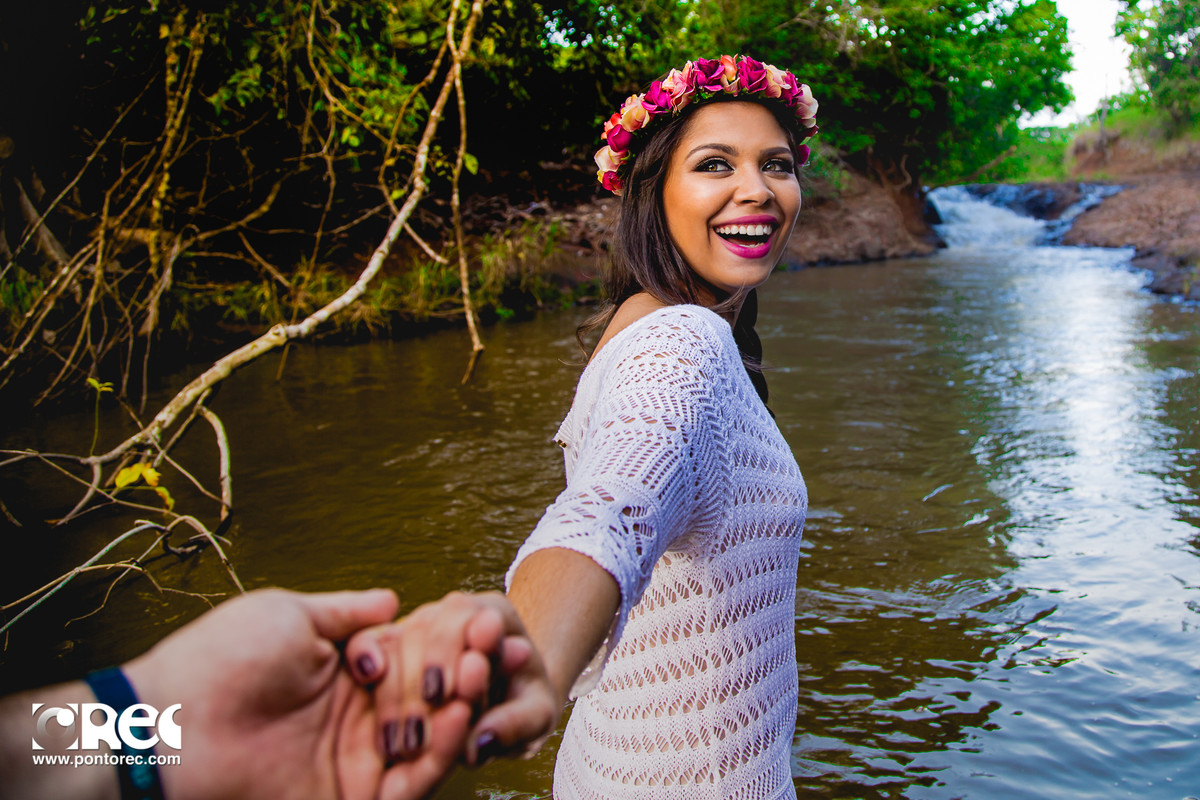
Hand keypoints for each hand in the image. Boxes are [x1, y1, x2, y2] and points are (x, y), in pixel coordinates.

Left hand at [123, 587, 468, 799]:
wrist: (170, 726)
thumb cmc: (220, 660)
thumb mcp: (289, 616)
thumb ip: (347, 613)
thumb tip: (392, 599)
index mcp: (342, 675)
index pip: (410, 662)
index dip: (439, 649)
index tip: (467, 631)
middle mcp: (353, 719)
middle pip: (426, 702)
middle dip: (455, 681)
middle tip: (479, 662)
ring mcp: (352, 761)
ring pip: (426, 744)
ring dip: (455, 716)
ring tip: (471, 688)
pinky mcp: (349, 798)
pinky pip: (409, 785)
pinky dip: (439, 756)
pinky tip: (455, 719)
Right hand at [345, 591, 560, 765]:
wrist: (504, 704)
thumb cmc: (522, 706)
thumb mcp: (535, 716)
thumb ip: (514, 725)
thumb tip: (477, 745)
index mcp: (493, 616)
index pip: (470, 617)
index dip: (454, 651)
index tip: (447, 692)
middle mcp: (452, 613)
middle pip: (428, 625)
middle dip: (424, 667)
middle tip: (427, 708)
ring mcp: (419, 625)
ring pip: (396, 638)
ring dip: (395, 685)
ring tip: (402, 735)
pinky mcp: (391, 643)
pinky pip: (369, 641)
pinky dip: (365, 659)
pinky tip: (368, 678)